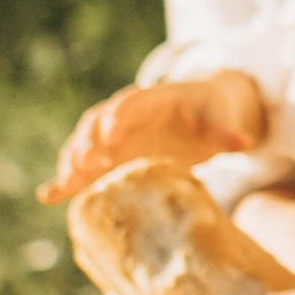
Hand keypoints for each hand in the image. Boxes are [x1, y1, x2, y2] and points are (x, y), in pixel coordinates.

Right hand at [40, 72, 266, 203]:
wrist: (201, 110)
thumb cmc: (211, 112)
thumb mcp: (221, 118)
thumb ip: (226, 131)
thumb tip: (244, 142)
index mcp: (154, 99)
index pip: (133, 102)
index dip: (121, 115)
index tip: (111, 131)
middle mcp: (126, 115)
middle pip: (100, 122)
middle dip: (90, 140)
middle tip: (83, 162)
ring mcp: (114, 135)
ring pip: (85, 143)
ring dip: (73, 162)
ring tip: (63, 185)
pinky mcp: (109, 155)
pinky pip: (84, 166)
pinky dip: (68, 178)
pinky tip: (50, 196)